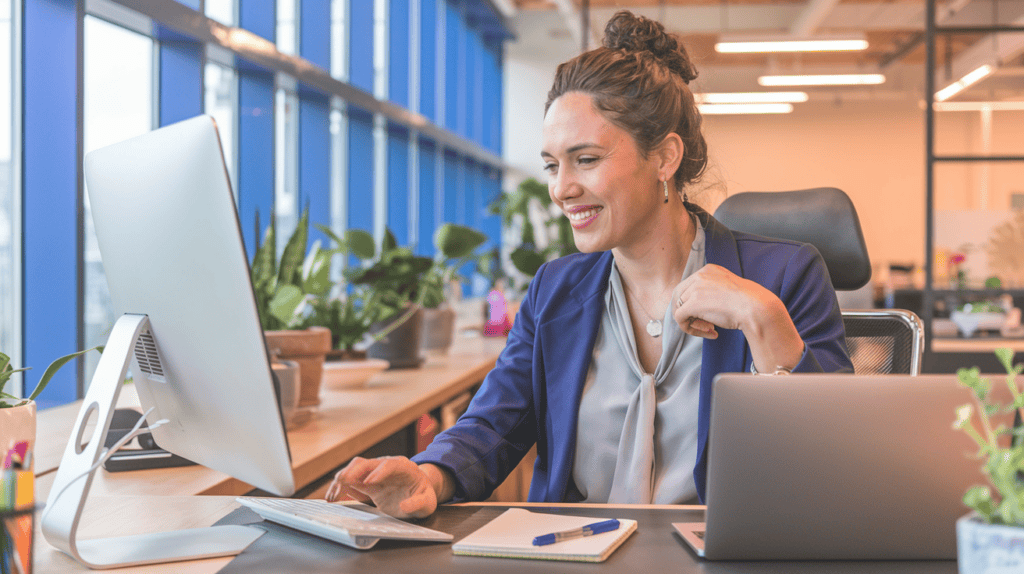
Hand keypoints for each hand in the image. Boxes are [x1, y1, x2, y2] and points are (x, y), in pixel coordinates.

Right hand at [324, 456, 437, 518]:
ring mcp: (375, 473)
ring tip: (333, 495)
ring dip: (343, 479)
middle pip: (367, 463)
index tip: (369, 483)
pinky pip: (351, 481)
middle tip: (341, 484)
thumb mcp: (427, 503)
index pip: (390, 465)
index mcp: (404, 467)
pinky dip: (341, 488)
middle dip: (354, 472)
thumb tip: (404, 506)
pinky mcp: (367, 483)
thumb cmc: (423, 495)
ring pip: (355, 469)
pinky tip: (333, 497)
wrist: (418, 492)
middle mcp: (386, 466)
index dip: (379, 472)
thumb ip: (418, 504)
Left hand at [672, 263, 803, 370]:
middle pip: (679, 296)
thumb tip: (699, 306)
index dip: (694, 304)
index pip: (689, 287)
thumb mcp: (727, 289)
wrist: (756, 308)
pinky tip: (709, 332)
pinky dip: (690, 329)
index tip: (709, 315)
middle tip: (706, 324)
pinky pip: (680, 318)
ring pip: (679, 308)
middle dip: (689, 312)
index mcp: (708, 270)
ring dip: (693, 322)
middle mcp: (699, 275)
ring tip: (710, 329)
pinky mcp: (692, 303)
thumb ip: (712, 291)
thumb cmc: (748, 303)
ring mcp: (695, 289)